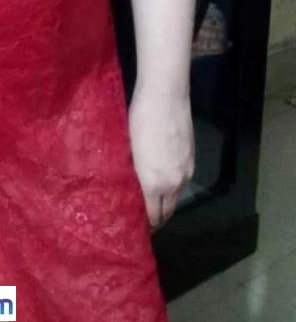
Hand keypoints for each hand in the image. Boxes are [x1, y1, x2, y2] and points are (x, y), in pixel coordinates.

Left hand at [127, 87, 194, 230]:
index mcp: (153, 183)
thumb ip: (134, 175)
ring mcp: (186, 171)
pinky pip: (183, 181)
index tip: (136, 225)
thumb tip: (131, 188)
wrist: (165, 96)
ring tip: (153, 198)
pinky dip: (174, 186)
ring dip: (167, 201)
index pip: (153, 216)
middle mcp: (174, 183)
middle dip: (158, 218)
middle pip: (168, 212)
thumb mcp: (129, 150)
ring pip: (177, 197)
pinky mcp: (192, 158)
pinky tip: (164, 177)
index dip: (145, 224)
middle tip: (144, 218)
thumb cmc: (139, 120)